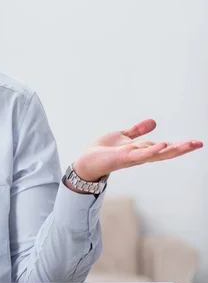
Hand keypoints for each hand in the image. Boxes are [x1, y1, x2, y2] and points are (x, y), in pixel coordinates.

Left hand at [73, 119, 202, 181]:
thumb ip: (137, 131)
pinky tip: (161, 145)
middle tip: (199, 144)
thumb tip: (154, 122)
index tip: (195, 143)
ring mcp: (132, 157)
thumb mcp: (122, 137)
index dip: (179, 145)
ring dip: (172, 150)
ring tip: (188, 145)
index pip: (164, 147)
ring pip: (155, 154)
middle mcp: (140, 155)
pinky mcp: (122, 157)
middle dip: (182, 149)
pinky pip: (139, 154)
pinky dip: (150, 150)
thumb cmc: (103, 151)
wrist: (86, 161)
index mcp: (141, 150)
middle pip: (164, 152)